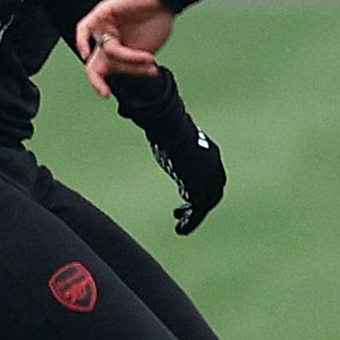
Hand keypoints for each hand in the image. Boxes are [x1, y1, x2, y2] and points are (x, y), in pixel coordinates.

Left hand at [78, 0, 176, 95]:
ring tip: (148, 57)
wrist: (165, 0)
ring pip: (106, 52)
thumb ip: (131, 65)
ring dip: (128, 58)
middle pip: (95, 64)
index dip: (102, 84)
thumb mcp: (146, 52)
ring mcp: (103, 27)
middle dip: (98, 81)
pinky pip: (84, 29)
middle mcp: (107, 39)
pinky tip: (87, 53)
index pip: (104, 70)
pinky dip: (82, 42)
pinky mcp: (101, 13)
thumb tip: (121, 75)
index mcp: (117, 48)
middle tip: (107, 92)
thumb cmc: (158, 22)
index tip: (108, 95)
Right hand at [142, 109, 226, 233]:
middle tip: (185, 212)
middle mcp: (214, 166)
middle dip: (201, 202)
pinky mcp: (201, 189)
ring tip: (181, 225)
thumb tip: (125, 109)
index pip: (213, 174)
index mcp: (209, 152)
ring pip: (207, 203)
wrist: (172, 132)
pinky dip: (192, 222)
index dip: (203, 186)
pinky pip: (199, 212)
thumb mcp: (162, 130)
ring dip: (195, 216)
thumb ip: (154, 131)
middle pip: (213, 190)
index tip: (188, 194)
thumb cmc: (164, 127)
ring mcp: (210, 179)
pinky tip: (180, 230)